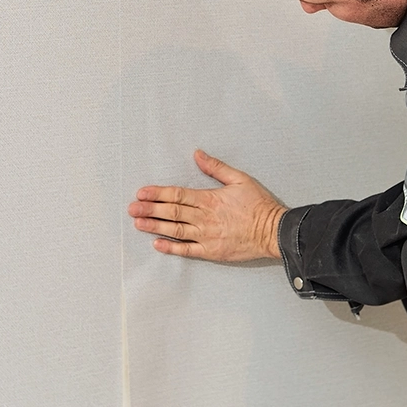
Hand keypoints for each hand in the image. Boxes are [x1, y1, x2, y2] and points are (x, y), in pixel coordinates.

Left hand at [128, 149, 287, 260]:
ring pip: (175, 230)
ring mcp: (206, 236)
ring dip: (154, 226)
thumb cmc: (259, 204)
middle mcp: (204, 218)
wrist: (273, 230)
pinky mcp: (211, 252)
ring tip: (138, 223)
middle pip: (171, 212)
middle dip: (149, 209)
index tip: (142, 192)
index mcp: (210, 199)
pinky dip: (171, 247)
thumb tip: (198, 155)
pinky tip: (157, 244)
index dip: (158, 193)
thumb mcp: (240, 179)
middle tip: (132, 208)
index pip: (178, 195)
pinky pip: (186, 251)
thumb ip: (216, 167)